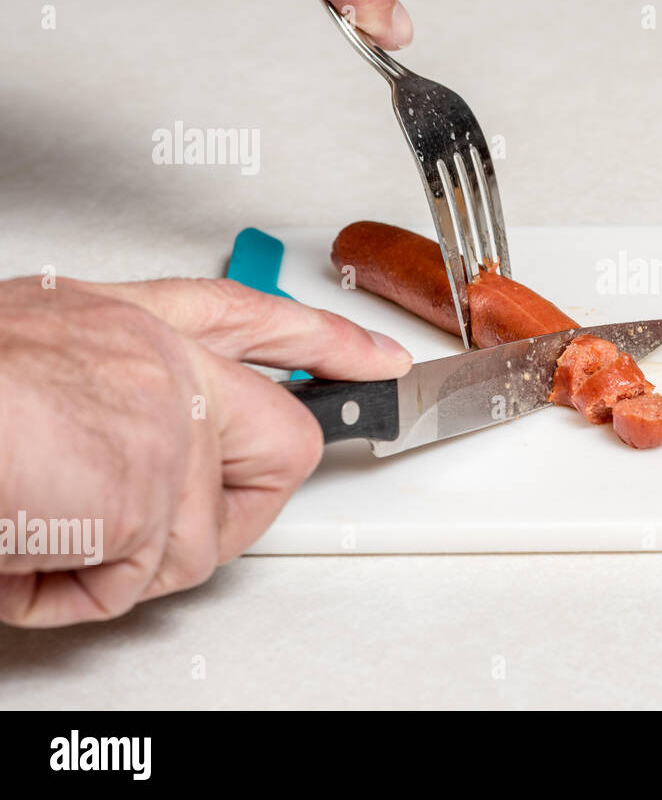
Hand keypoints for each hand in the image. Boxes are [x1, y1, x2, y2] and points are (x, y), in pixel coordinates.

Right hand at [0, 275, 411, 626]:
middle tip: (149, 520)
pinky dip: (73, 590)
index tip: (378, 362)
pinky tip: (29, 544)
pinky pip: (141, 578)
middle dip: (234, 506)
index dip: (328, 343)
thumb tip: (145, 431)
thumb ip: (112, 376)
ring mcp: (172, 425)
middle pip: (285, 445)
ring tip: (44, 521)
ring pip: (204, 537)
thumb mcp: (40, 343)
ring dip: (119, 559)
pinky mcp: (152, 489)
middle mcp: (170, 362)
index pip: (261, 320)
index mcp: (134, 320)